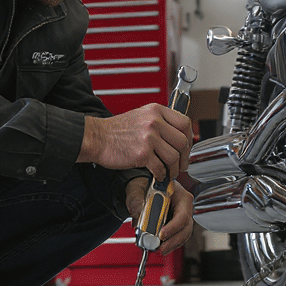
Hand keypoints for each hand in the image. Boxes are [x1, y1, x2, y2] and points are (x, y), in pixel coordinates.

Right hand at [78, 103, 193, 180]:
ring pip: (173, 157)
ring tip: (168, 172)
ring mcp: (149, 137)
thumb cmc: (116, 130)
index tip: (186, 148)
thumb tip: (178, 137)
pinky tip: (157, 174)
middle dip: (183, 158)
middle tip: (180, 165)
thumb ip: (160, 123)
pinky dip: (161, 175)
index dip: (189, 139)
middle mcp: (154, 121)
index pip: (184, 123)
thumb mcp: (141, 116)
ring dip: (173, 169)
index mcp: (156, 111)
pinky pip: (160, 167)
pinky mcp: (142, 153)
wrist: (96, 137)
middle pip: (182, 142)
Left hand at [125, 177, 195, 254]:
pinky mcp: (175, 225)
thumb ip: (137, 201)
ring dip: (172, 244)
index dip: (173, 227)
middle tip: (161, 248)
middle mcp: (183, 207)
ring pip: (183, 234)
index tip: (161, 235)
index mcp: (179, 195)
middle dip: (173, 240)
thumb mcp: (138, 189)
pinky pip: (177, 236)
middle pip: (185, 228)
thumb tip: (139, 215)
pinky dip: (169, 244)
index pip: (182, 215)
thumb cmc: (144, 183)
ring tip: (159, 250)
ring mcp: (181, 216)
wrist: (142, 185)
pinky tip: (159, 247)